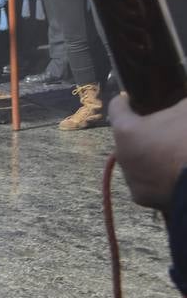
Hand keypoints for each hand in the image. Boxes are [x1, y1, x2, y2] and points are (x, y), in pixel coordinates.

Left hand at [108, 94, 186, 210]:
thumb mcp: (185, 111)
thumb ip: (176, 105)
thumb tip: (176, 106)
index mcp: (126, 129)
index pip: (116, 108)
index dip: (125, 102)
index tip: (130, 100)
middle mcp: (121, 153)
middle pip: (128, 137)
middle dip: (142, 133)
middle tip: (163, 131)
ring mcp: (130, 177)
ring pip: (136, 161)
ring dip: (148, 157)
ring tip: (172, 156)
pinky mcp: (141, 197)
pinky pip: (146, 182)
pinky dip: (157, 178)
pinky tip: (173, 175)